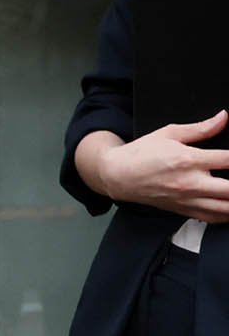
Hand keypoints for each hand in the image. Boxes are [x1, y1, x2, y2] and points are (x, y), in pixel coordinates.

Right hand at [76, 115, 228, 218]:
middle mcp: (191, 182)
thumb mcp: (168, 134)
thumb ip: (200, 128)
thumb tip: (223, 118)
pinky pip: (215, 218)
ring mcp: (189, 199)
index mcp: (188, 160)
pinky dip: (228, 213)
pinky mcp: (185, 210)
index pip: (228, 160)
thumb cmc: (141, 154)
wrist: (118, 176)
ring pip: (227, 207)